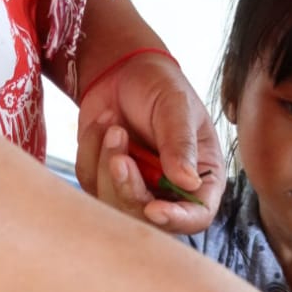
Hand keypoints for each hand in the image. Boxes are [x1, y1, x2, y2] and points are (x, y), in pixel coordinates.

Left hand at [75, 52, 223, 234]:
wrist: (124, 72)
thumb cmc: (160, 86)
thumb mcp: (177, 108)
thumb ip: (181, 144)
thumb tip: (189, 182)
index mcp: (201, 178)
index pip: (196, 215)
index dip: (176, 220)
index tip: (153, 209)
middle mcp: (170, 192)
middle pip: (149, 219)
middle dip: (129, 190)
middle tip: (120, 158)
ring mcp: (136, 188)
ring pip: (114, 204)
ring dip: (107, 165)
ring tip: (113, 127)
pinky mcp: (104, 180)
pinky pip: (90, 181)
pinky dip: (91, 151)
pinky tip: (103, 125)